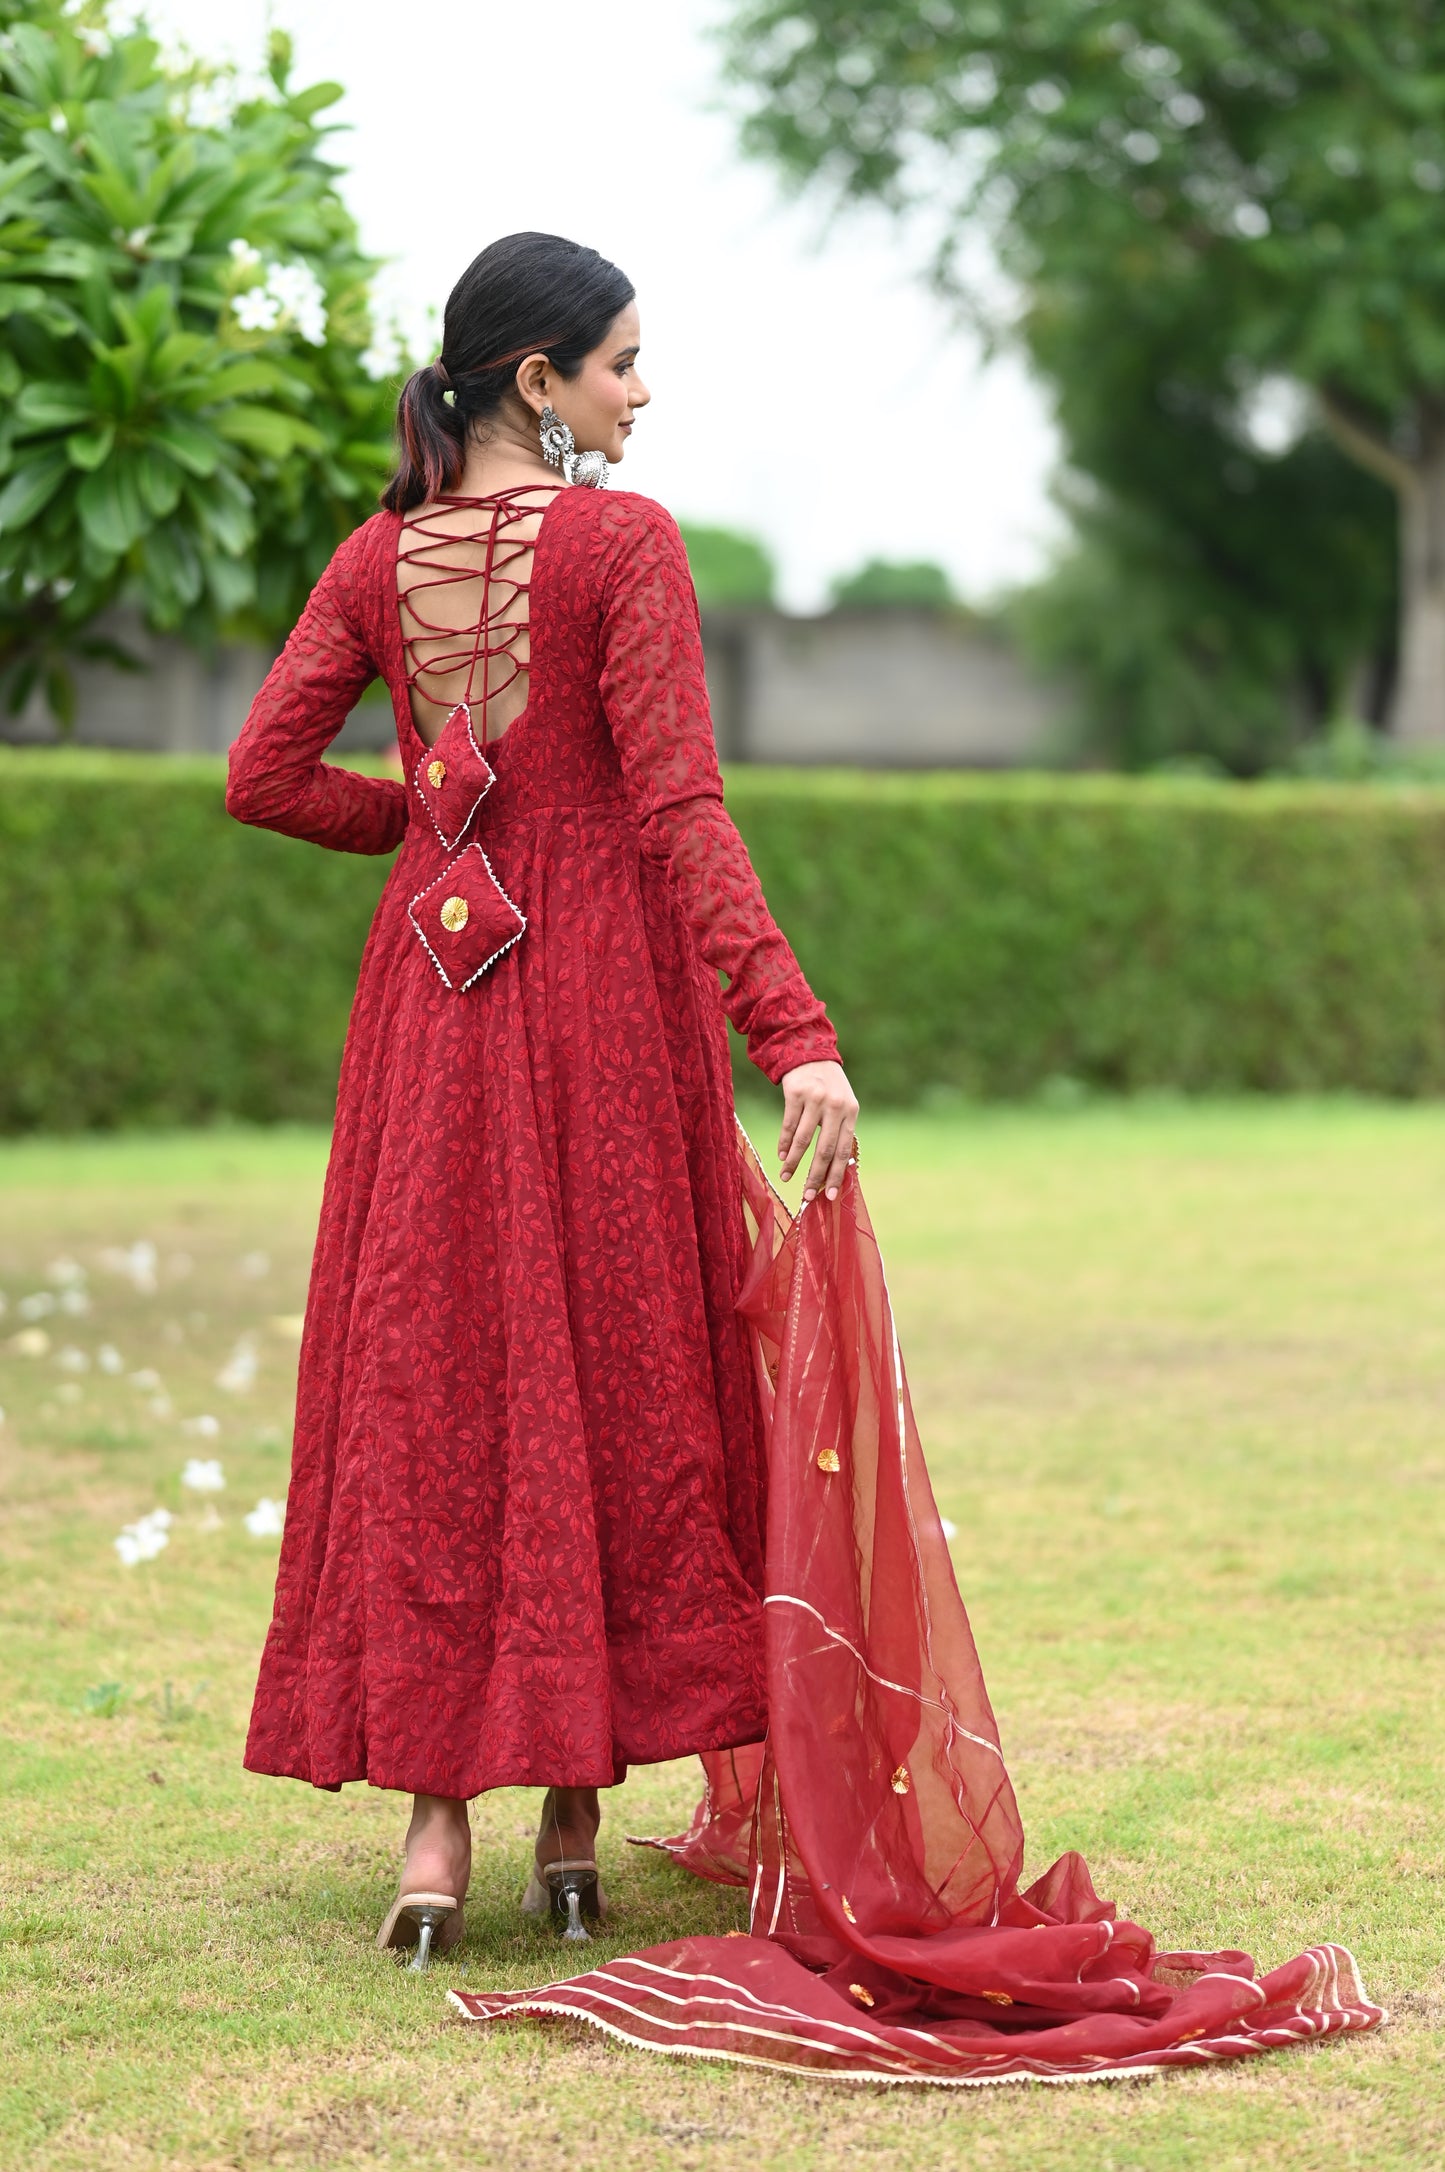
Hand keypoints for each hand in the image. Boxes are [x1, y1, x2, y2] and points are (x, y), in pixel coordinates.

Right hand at [778, 1061, 859, 1203]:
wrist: (809, 1052)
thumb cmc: (828, 1085)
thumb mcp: (842, 1104)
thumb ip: (840, 1130)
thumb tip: (832, 1169)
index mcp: (851, 1112)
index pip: (844, 1150)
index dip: (837, 1174)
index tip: (830, 1196)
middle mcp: (835, 1106)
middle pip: (825, 1149)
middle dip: (815, 1176)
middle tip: (807, 1196)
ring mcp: (815, 1099)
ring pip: (803, 1140)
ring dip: (794, 1163)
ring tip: (786, 1178)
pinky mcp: (796, 1093)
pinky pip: (789, 1125)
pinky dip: (784, 1143)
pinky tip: (782, 1156)